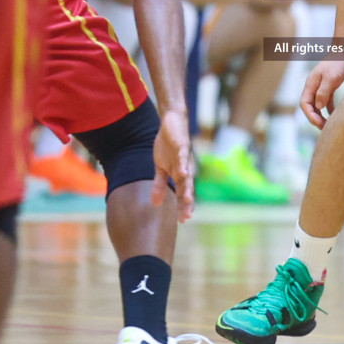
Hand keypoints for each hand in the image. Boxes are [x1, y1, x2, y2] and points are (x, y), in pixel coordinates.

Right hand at [152, 108, 194, 222]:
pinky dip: (184, 165)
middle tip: (187, 216)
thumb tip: (155, 203)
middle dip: (186, 202)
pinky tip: (183, 174)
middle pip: (186, 188)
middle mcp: (185, 168)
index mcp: (179, 174)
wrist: (171, 123)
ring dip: (187, 187)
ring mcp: (184, 158)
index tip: (182, 221)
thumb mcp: (160, 167)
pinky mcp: (182, 146)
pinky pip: (183, 157)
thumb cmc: (167, 146)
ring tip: (187, 200)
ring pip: (187, 175)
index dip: (182, 206)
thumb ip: (159, 184)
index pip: (181, 193)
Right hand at [300, 57, 343, 128]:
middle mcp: (314, 86)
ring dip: (322, 116)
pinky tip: (335, 116)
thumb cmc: (338, 62)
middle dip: (315, 118)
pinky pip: (327, 101)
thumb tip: (318, 108)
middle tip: (325, 129)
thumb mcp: (331, 78)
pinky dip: (329, 109)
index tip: (319, 123)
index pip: (304, 103)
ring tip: (329, 126)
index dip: (310, 115)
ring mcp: (322, 86)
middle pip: (310, 106)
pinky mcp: (330, 86)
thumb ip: (323, 92)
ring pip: (318, 105)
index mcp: (311, 84)